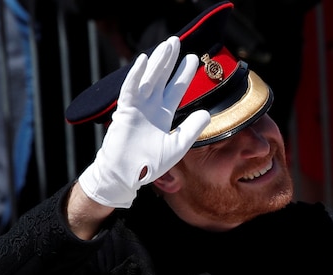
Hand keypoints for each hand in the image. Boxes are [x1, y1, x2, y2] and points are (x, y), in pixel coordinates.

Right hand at [78, 37, 210, 207]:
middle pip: (162, 78)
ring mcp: (137, 107)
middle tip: (177, 42)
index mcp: (163, 114)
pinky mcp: (125, 111)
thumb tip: (207, 113)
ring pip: (148, 79)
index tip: (194, 59)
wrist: (127, 175)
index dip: (184, 74)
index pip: (175, 89)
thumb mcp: (177, 145)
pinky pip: (131, 89)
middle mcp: (150, 107)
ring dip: (156, 62)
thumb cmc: (149, 163)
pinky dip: (136, 75)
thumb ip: (191, 129)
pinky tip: (144, 60)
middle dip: (169, 61)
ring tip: (166, 45)